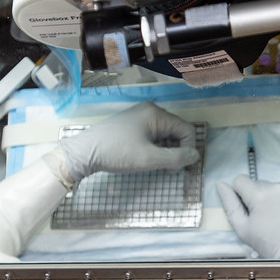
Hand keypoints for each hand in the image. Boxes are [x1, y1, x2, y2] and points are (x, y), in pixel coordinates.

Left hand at [54, 102, 196, 183]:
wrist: (84, 152)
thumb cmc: (117, 153)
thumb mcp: (149, 159)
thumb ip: (176, 158)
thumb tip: (196, 155)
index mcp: (156, 114)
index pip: (186, 130)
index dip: (187, 150)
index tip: (175, 168)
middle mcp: (150, 110)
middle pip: (176, 131)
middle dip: (176, 150)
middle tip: (166, 169)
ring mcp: (139, 116)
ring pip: (164, 134)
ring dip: (165, 150)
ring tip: (153, 164)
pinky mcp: (131, 124)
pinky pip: (152, 134)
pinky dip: (154, 147)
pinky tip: (144, 157)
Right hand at [217, 176, 279, 258]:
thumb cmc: (271, 246)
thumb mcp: (243, 229)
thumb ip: (230, 204)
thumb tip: (221, 185)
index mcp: (260, 195)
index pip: (240, 180)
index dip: (240, 193)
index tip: (249, 207)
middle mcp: (279, 187)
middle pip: (260, 184)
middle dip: (260, 197)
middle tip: (267, 218)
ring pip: (278, 187)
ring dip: (277, 198)